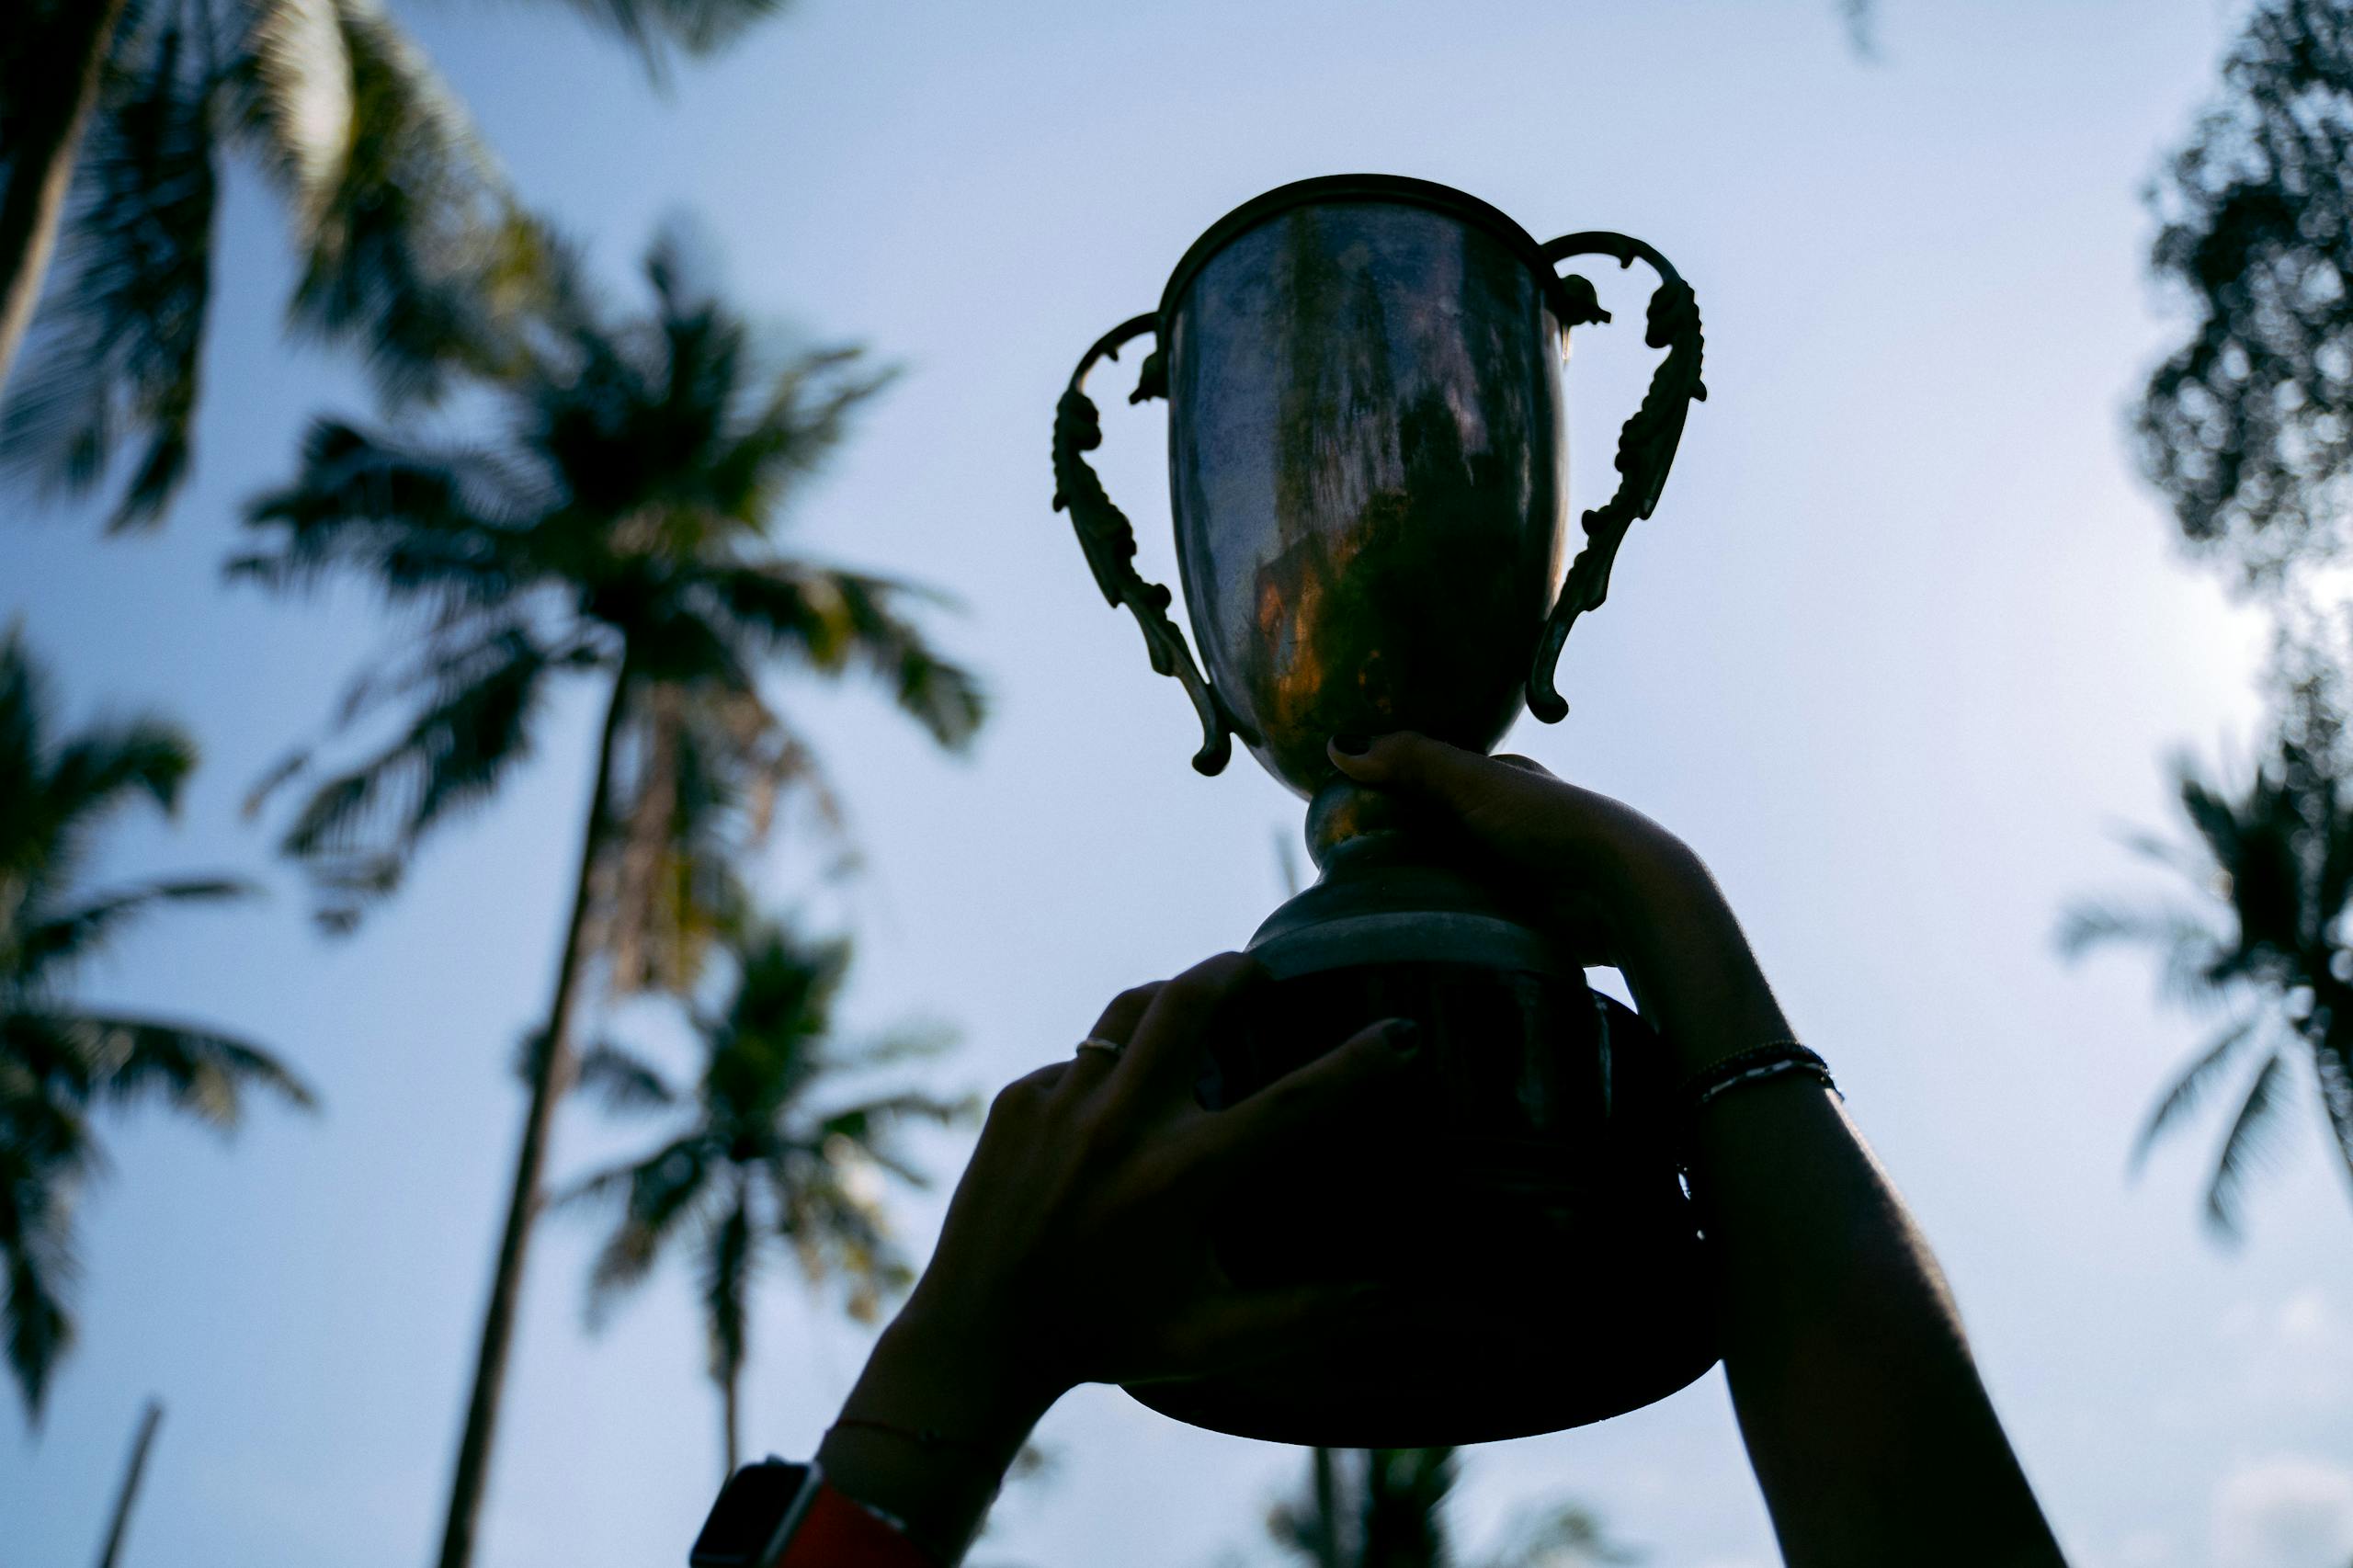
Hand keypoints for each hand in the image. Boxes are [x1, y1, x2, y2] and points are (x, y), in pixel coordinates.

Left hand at [816, 952, 1416, 1557]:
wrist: (979, 1337)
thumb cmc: (1107, 1340)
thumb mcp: (1212, 1342)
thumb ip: (1306, 1315)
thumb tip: (1393, 1293)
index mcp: (1181, 1178)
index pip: (1293, 1102)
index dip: (1358, 1063)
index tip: (1400, 1032)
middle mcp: (1121, 1126)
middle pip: (1191, 1001)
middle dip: (1236, 972)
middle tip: (1261, 972)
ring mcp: (1060, 1104)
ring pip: (1130, 1008)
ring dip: (1172, 995)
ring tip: (1199, 1001)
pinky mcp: (1016, 1101)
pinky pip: (1077, 1059)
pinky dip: (1110, 1067)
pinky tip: (1121, 1096)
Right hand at [1327, 730, 1786, 1077]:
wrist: (1618, 892)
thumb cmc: (1549, 823)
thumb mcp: (1474, 781)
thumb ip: (1412, 761)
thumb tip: (1337, 746)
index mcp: (1501, 785)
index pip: (1434, 783)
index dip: (1391, 792)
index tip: (1341, 813)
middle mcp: (1508, 829)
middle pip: (1438, 835)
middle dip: (1399, 847)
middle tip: (1340, 868)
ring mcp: (1517, 877)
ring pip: (1452, 881)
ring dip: (1419, 892)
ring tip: (1363, 908)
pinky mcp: (1523, 921)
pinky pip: (1470, 923)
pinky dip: (1444, 925)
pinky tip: (1410, 936)